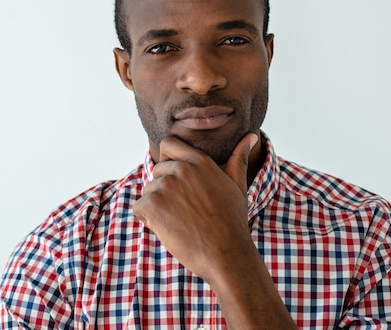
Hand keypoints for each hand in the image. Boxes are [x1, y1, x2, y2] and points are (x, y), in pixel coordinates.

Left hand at [133, 133, 258, 282]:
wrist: (226, 254)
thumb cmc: (232, 222)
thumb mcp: (237, 186)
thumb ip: (238, 158)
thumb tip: (251, 136)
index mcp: (200, 161)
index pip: (169, 143)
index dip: (167, 159)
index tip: (174, 178)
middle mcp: (181, 169)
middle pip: (157, 171)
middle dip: (164, 190)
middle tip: (184, 211)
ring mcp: (166, 186)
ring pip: (148, 191)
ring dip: (157, 207)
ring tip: (180, 222)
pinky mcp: (153, 205)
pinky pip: (139, 208)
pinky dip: (148, 221)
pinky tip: (169, 230)